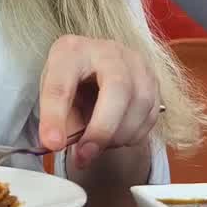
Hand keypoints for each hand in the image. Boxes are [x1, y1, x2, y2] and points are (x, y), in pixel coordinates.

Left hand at [38, 35, 159, 169]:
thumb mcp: (52, 94)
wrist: (97, 69)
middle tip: (85, 155)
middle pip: (117, 87)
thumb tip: (56, 144)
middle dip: (102, 129)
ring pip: (140, 104)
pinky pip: (151, 116)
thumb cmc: (72, 80)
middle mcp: (108, 51)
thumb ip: (56, 119)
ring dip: (118, 136)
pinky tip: (115, 136)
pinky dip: (132, 135)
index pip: (63, 82)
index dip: (55, 116)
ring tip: (98, 146)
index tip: (52, 142)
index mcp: (72, 51)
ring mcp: (136, 64)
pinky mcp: (154, 82)